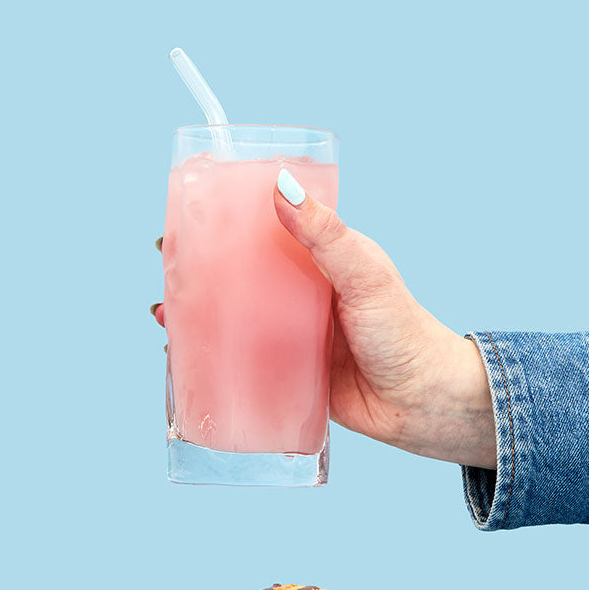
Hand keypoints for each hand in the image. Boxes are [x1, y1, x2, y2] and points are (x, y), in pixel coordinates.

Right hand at [151, 176, 496, 468]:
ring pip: (236, 321)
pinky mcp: (291, 376)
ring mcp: (294, 337)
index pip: (262, 233)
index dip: (222, 224)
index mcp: (318, 262)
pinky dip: (216, 361)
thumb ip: (325, 234)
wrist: (423, 402)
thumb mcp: (364, 273)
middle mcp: (302, 296)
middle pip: (240, 277)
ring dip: (199, 317)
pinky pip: (246, 365)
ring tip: (165, 315)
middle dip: (199, 272)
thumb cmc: (404, 331)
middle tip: (165, 269)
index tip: (185, 219)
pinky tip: (187, 361)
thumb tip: (281, 187)